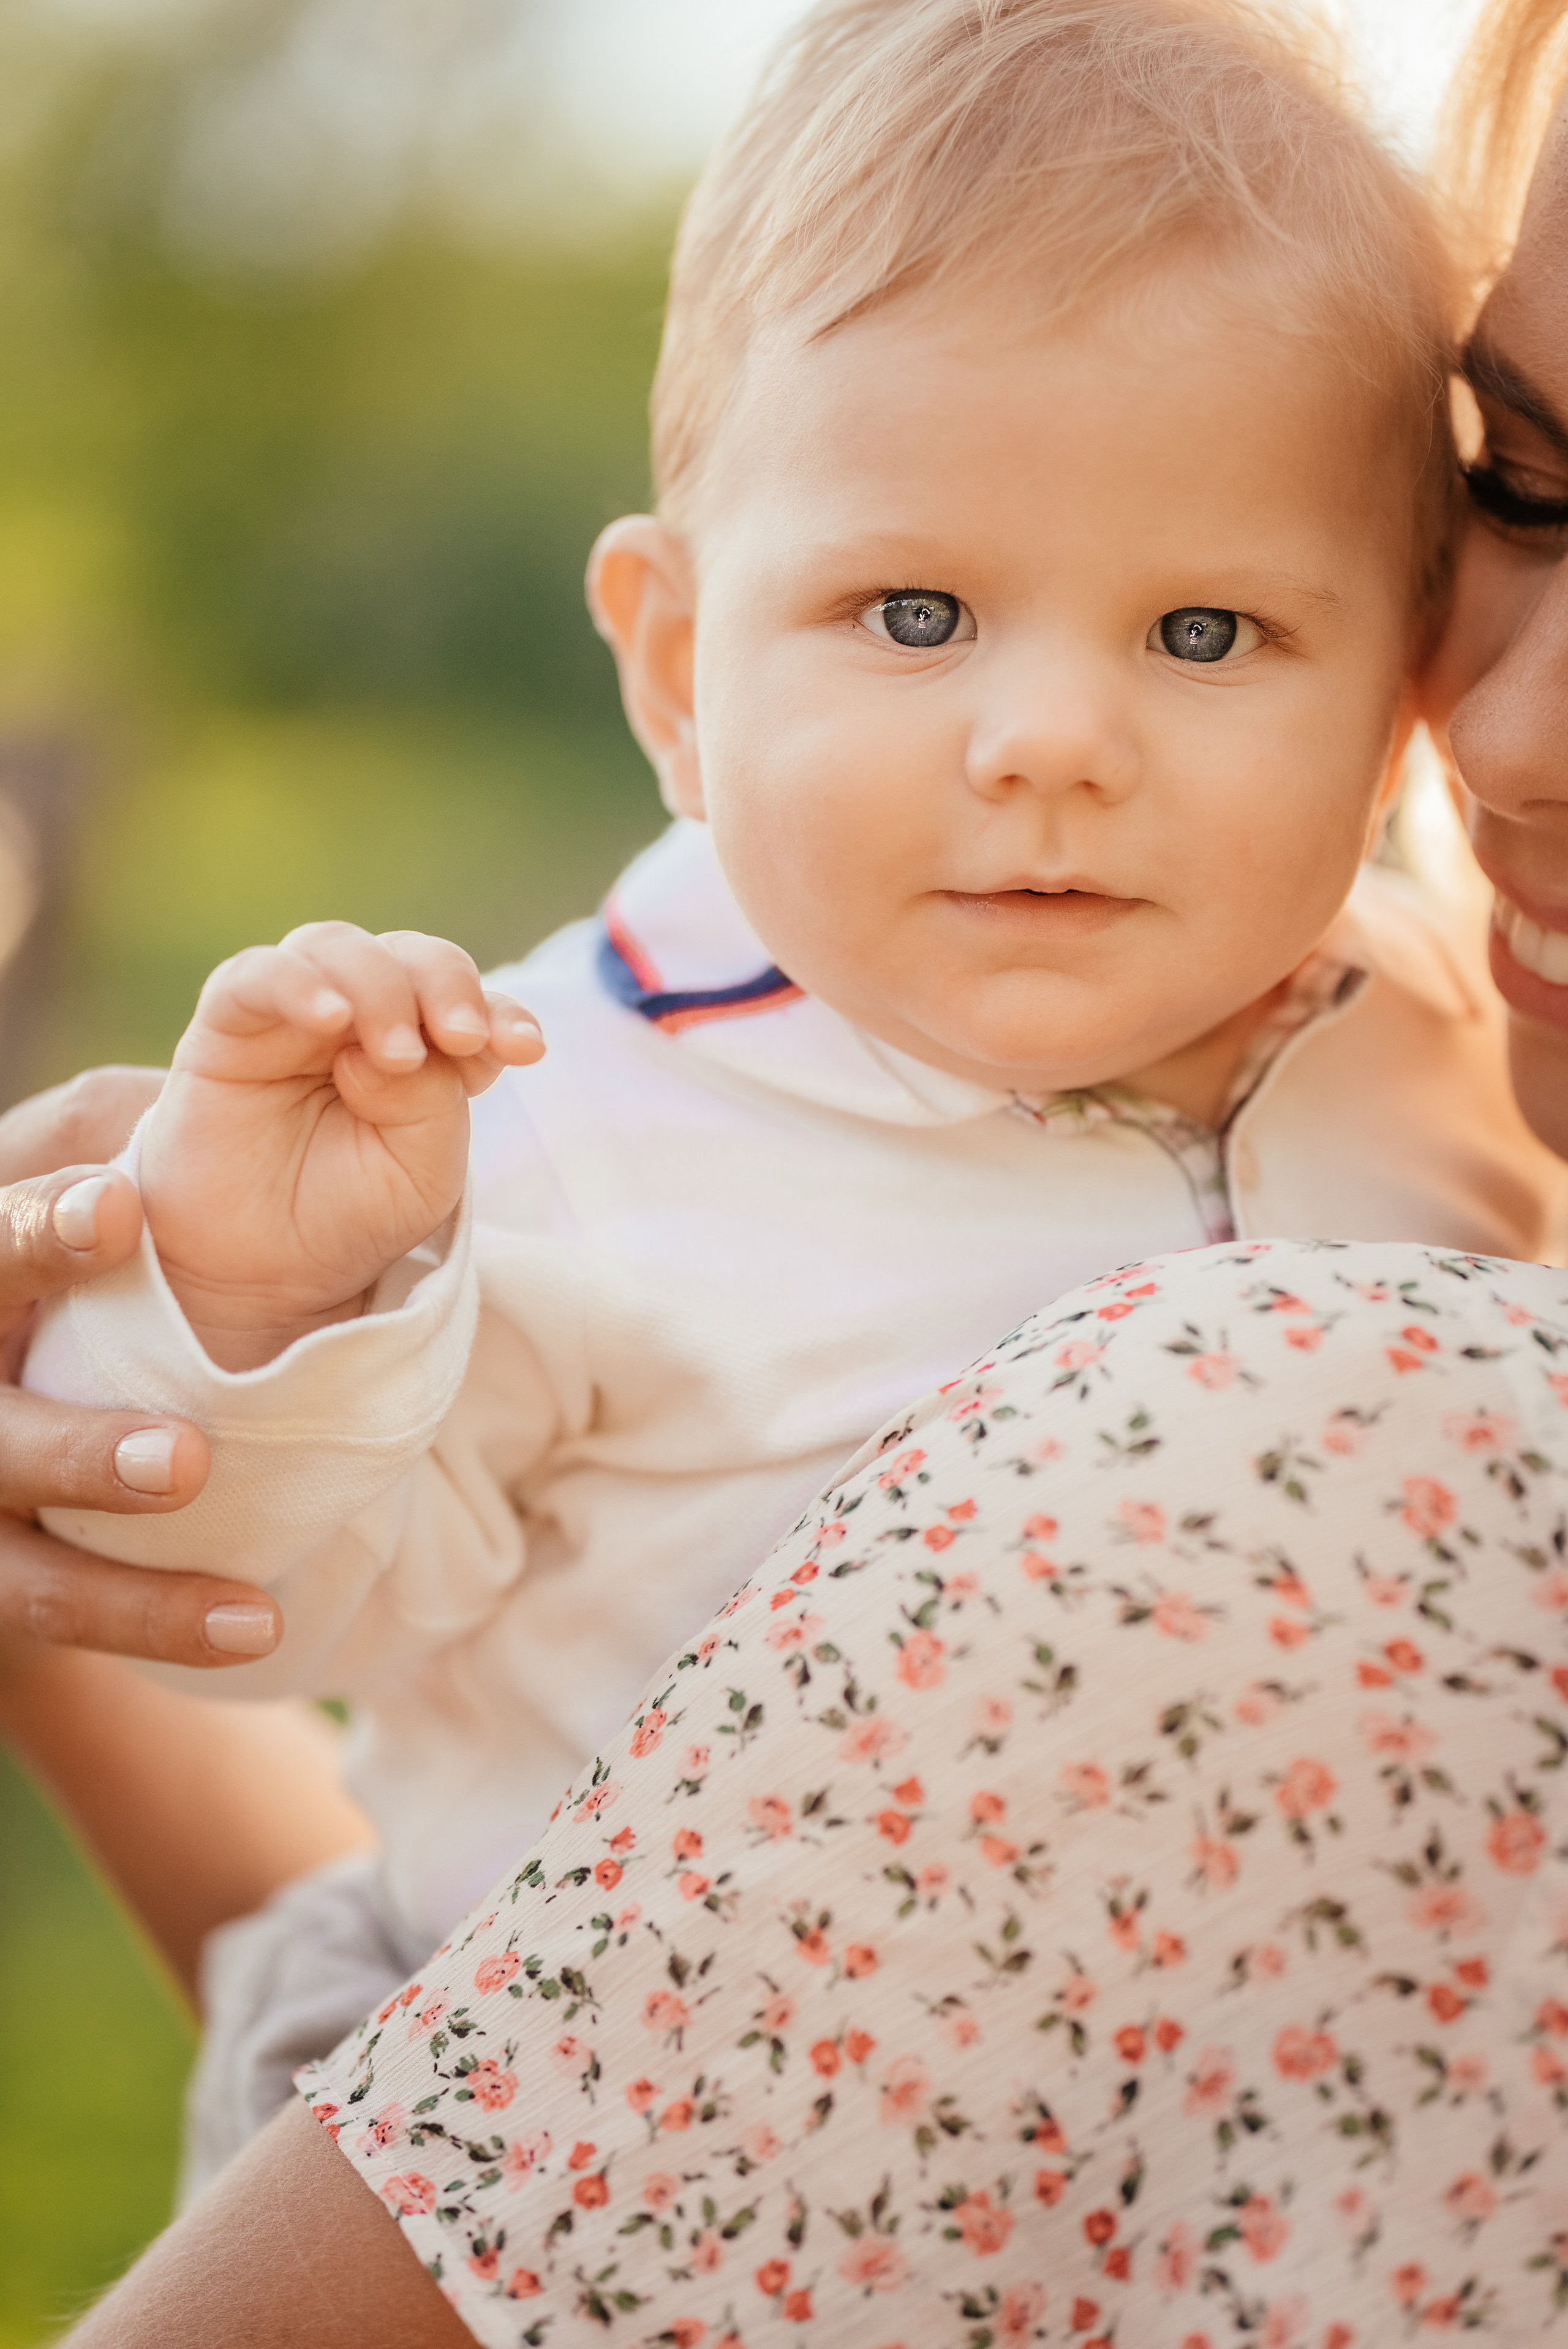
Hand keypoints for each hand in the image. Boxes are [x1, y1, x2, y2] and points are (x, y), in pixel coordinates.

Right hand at [0, 1067, 277, 1666]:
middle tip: (189, 1454)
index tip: (123, 1207)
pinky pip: (66, 1606)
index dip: (39, 1235)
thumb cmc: (52, 1268)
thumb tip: (207, 1084)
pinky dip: (161, 1618)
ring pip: (19, 1555)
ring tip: (215, 1515)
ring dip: (121, 1552)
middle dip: (80, 1443)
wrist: (6, 1409)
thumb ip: (115, 1140)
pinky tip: (259, 1619)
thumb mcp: (71, 1191)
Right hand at [138, 924, 544, 1370]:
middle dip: (448, 987)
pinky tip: (329, 1019)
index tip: (525, 1048)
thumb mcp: (421, 1173)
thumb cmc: (348, 1216)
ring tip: (397, 1054)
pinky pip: (257, 977)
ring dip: (381, 989)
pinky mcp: (229, 1024)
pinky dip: (298, 984)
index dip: (501, 1012)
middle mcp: (362, 1015)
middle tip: (461, 1038)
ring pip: (340, 948)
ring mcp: (296, 1013)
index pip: (471, 1002)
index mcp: (426, 1047)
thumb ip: (431, 1102)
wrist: (263, 1273)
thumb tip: (390, 1050)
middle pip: (412, 957)